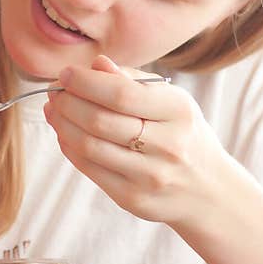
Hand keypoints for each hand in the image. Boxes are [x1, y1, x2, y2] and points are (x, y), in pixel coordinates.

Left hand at [43, 54, 235, 227]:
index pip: (120, 94)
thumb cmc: (182, 133)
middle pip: (100, 121)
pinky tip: (63, 132)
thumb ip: (132, 80)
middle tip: (54, 90)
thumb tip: (95, 64)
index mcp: (178, 112)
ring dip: (62, 124)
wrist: (209, 189)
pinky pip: (89, 169)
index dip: (85, 82)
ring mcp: (150, 176)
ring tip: (53, 109)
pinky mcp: (132, 199)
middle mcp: (168, 146)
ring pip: (89, 147)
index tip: (65, 73)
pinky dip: (69, 147)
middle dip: (67, 102)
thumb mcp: (171, 100)